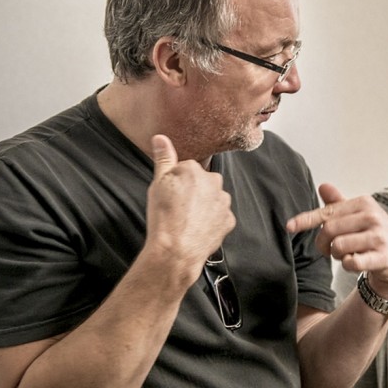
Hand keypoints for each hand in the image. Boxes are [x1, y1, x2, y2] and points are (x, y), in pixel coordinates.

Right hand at [146, 135, 234, 284]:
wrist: (176, 250)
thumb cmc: (164, 217)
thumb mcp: (157, 184)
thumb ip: (163, 158)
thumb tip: (160, 137)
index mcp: (195, 170)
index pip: (187, 168)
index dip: (176, 181)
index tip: (170, 195)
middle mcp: (214, 182)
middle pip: (203, 181)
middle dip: (194, 191)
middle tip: (178, 207)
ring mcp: (224, 202)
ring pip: (214, 198)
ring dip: (205, 205)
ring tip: (188, 218)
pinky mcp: (229, 220)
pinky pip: (221, 216)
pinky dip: (212, 221)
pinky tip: (198, 228)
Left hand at [286, 183, 387, 295]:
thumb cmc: (372, 233)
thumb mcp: (357, 215)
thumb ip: (338, 204)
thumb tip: (322, 186)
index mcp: (363, 203)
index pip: (327, 212)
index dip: (305, 220)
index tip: (289, 227)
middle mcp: (372, 216)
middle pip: (329, 231)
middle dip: (324, 244)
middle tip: (330, 250)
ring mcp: (379, 236)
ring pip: (338, 247)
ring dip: (337, 256)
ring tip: (347, 254)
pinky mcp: (383, 256)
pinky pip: (351, 262)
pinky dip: (347, 265)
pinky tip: (354, 262)